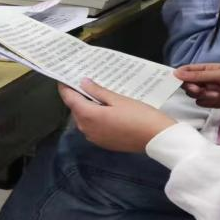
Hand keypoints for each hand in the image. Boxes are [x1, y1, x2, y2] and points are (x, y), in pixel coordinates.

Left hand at [58, 79, 177, 152]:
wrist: (156, 138)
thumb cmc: (138, 115)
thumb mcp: (118, 99)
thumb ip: (98, 91)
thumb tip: (83, 83)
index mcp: (88, 116)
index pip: (69, 99)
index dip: (65, 87)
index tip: (64, 76)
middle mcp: (86, 129)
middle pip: (75, 109)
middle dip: (77, 96)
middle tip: (84, 80)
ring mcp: (94, 138)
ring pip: (83, 118)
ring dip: (86, 106)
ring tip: (95, 92)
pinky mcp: (103, 143)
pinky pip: (92, 126)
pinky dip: (94, 116)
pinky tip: (104, 108)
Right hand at [174, 63, 219, 112]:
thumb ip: (199, 75)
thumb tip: (177, 73)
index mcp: (209, 68)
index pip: (189, 70)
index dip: (181, 75)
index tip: (174, 80)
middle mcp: (208, 80)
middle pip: (189, 84)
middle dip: (192, 87)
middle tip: (199, 89)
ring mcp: (211, 92)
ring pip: (195, 95)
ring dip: (201, 95)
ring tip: (215, 95)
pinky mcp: (215, 103)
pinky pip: (202, 103)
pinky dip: (206, 102)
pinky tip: (217, 100)